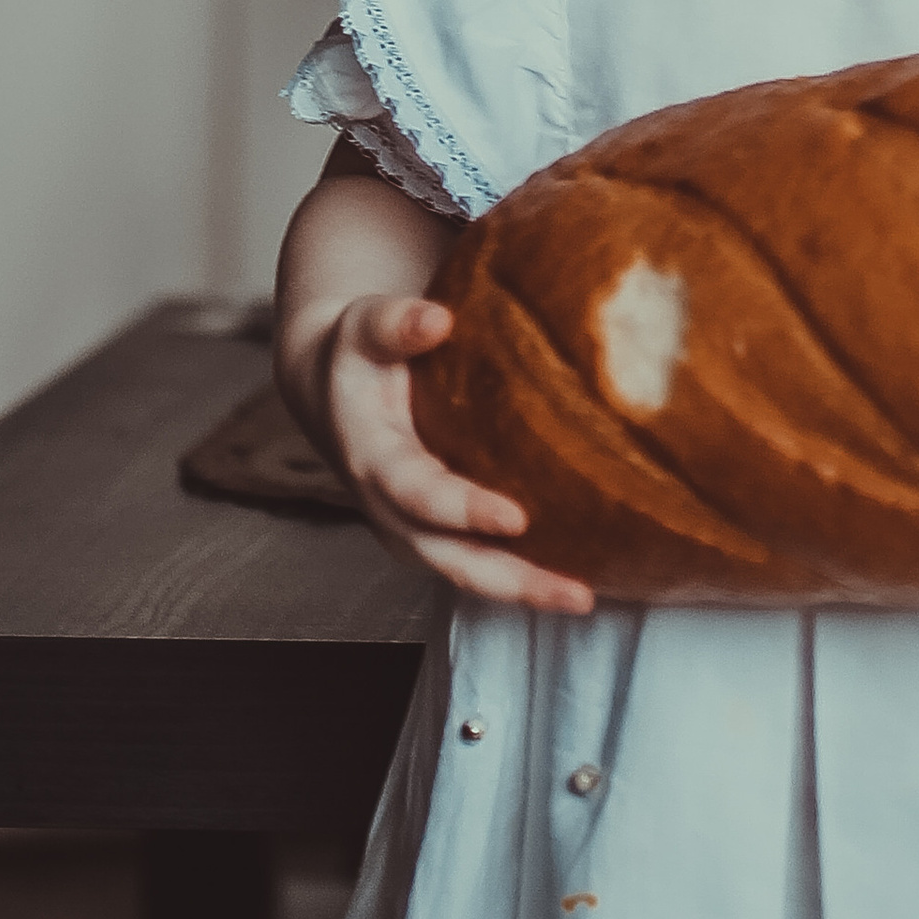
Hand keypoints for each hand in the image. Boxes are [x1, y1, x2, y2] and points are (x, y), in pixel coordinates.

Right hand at [310, 293, 594, 613]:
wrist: (333, 392)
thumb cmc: (358, 356)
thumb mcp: (364, 327)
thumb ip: (395, 323)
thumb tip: (437, 319)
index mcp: (373, 458)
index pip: (418, 494)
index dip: (462, 510)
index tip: (515, 518)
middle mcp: (390, 509)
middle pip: (449, 560)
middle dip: (510, 581)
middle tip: (574, 594)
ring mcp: (412, 530)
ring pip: (468, 574)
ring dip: (524, 591)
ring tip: (584, 599)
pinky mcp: (434, 536)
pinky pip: (478, 565)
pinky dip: (520, 578)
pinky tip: (574, 578)